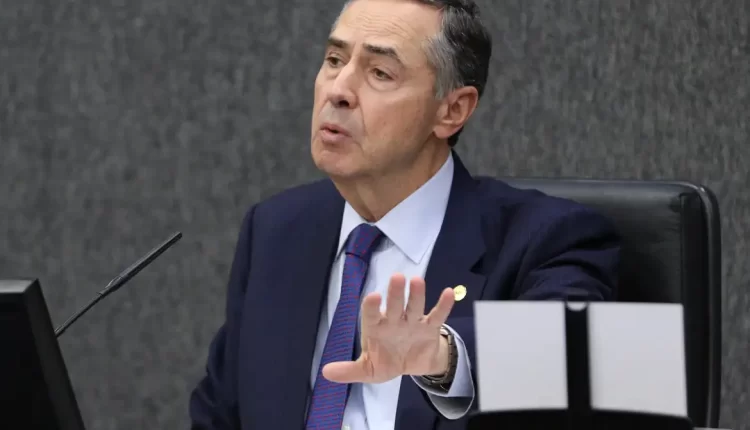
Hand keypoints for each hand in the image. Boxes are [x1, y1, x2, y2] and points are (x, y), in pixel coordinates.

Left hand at [322, 273, 455, 383]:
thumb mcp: (368, 370)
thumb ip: (349, 370)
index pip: (371, 315)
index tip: (373, 296)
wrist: (413, 364)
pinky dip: (443, 305)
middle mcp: (394, 321)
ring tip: (417, 280)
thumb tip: (325, 372)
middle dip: (395, 293)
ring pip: (415, 306)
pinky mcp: (430, 328)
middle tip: (397, 277)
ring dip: (416, 294)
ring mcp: (413, 322)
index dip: (371, 306)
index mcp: (376, 328)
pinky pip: (437, 315)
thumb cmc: (387, 360)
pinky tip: (449, 292)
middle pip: (395, 305)